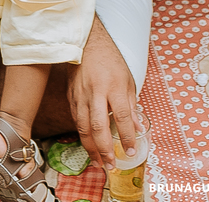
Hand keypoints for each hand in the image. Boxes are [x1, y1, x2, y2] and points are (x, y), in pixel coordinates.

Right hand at [67, 21, 141, 170]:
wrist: (86, 44)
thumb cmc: (110, 60)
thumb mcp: (128, 79)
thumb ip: (131, 105)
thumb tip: (137, 127)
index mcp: (114, 86)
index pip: (121, 116)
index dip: (126, 136)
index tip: (131, 151)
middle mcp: (96, 93)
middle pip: (99, 127)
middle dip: (104, 149)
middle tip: (110, 165)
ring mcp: (81, 96)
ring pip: (83, 128)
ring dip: (91, 148)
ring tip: (98, 162)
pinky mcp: (71, 98)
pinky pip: (76, 121)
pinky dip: (82, 136)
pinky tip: (88, 145)